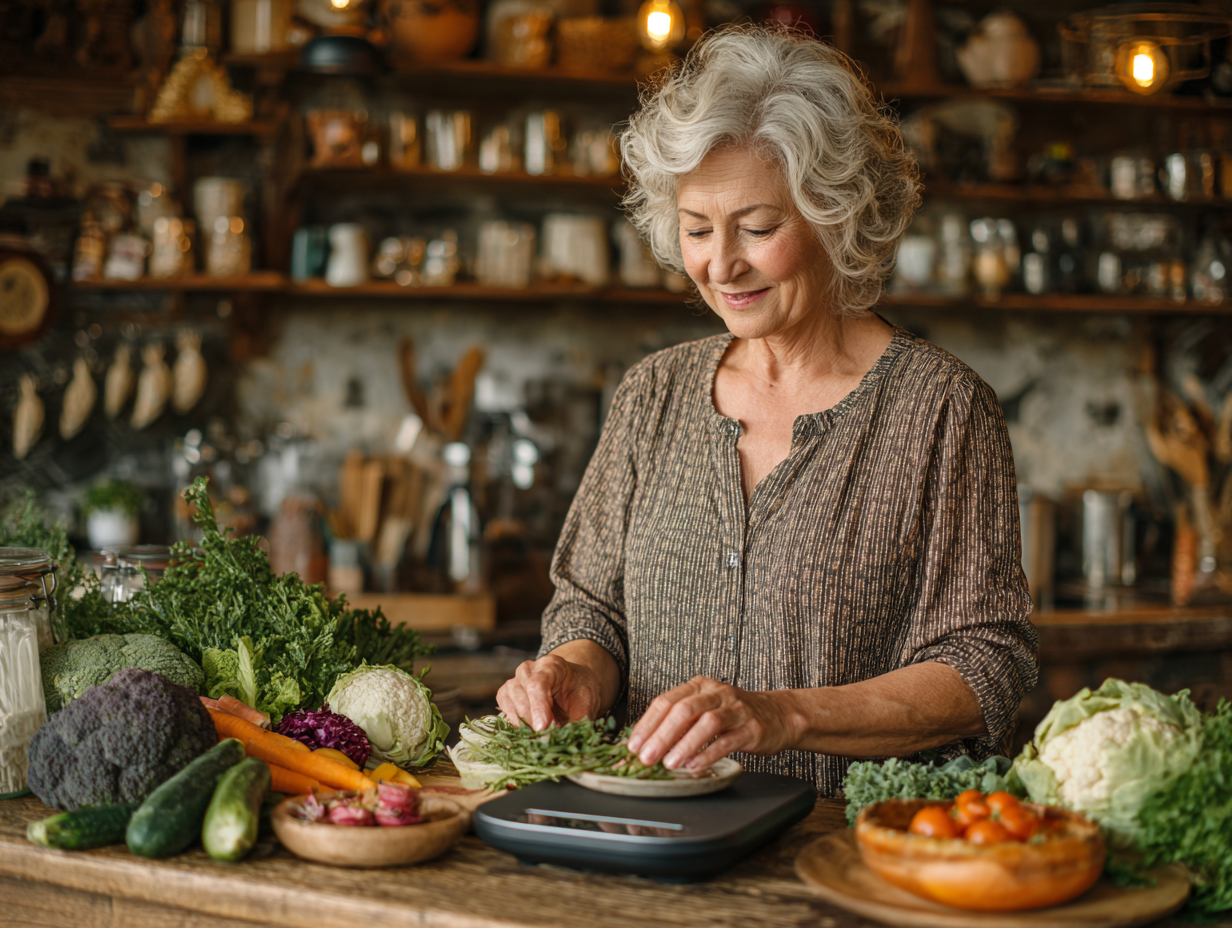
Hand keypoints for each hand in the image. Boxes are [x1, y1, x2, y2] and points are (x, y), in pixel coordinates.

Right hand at [496, 653, 606, 730]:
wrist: (571, 684)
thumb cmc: (579, 690)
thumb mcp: (587, 701)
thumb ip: (579, 718)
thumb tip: (572, 739)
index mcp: (550, 665)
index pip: (537, 684)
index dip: (538, 707)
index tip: (542, 728)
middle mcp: (527, 670)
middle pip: (521, 696)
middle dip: (533, 721)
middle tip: (548, 738)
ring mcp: (514, 682)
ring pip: (511, 706)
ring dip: (525, 725)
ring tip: (544, 734)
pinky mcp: (506, 696)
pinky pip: (505, 713)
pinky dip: (517, 726)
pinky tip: (532, 733)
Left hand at [626, 676, 800, 770]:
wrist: (779, 715)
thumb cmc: (733, 715)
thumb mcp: (704, 710)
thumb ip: (679, 723)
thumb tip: (645, 745)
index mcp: (698, 686)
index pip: (666, 701)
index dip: (647, 724)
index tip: (633, 745)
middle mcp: (716, 693)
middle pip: (683, 709)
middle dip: (660, 735)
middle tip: (646, 756)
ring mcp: (735, 709)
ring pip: (706, 722)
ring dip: (684, 744)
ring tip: (669, 763)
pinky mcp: (751, 728)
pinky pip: (726, 740)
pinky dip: (708, 754)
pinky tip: (694, 766)